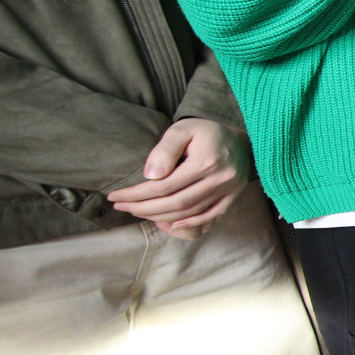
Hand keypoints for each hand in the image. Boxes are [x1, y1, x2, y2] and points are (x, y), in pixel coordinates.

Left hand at [107, 118, 251, 239]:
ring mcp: (229, 190)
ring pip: (190, 212)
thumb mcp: (182, 129)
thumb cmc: (205, 131)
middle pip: (175, 203)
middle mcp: (219, 179)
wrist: (239, 134)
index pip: (163, 187)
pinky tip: (172, 224)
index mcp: (205, 162)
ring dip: (161, 217)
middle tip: (122, 207)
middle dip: (144, 208)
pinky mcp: (234, 195)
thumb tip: (150, 176)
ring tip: (138, 212)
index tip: (115, 196)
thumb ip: (165, 150)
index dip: (136, 195)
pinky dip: (192, 223)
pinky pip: (212, 215)